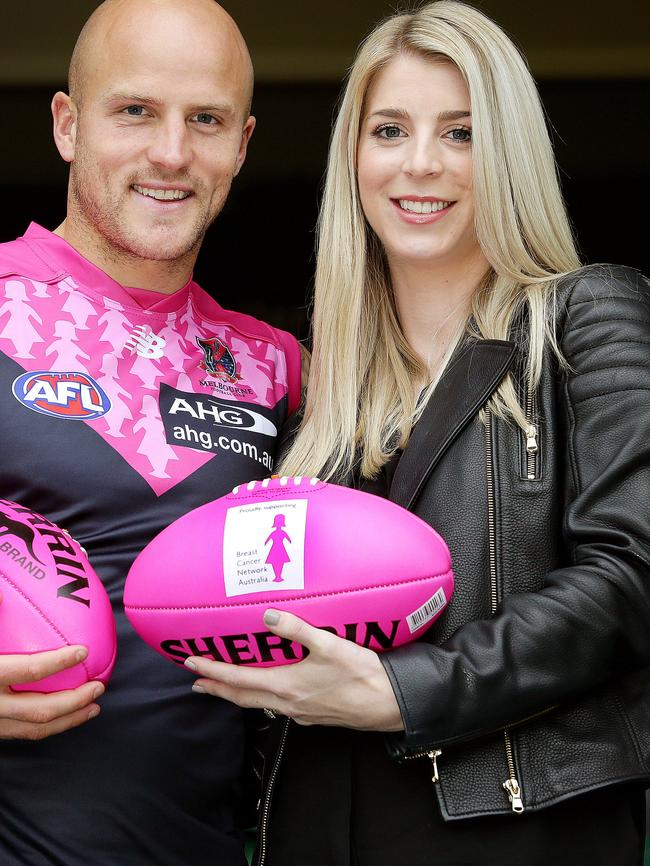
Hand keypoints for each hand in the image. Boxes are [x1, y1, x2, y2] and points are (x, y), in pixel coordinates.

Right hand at [0, 642, 103, 740]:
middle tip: (98, 688)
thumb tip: (13, 591)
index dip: (58, 662)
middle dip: (75, 701)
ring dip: (67, 720)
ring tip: (91, 708)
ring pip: (34, 729)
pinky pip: (24, 732)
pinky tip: (64, 717)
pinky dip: (49, 726)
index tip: (82, 652)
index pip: (30, 671)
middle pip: (40, 710)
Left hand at [186, 609, 403, 730]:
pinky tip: (267, 691)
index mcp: (286, 686)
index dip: (212, 671)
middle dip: (217, 688)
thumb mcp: (329, 645)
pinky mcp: (313, 715)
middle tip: (196, 682)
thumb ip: (297, 629)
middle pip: (242, 697)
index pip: (238, 679)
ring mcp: (300, 713)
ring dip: (237, 694)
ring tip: (223, 687)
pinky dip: (261, 697)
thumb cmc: (362, 675)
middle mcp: (288, 704)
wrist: (390, 704)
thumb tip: (267, 616)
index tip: (191, 665)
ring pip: (259, 703)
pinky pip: (277, 706)